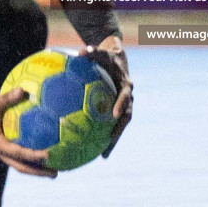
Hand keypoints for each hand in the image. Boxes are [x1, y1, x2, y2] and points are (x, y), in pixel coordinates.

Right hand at [0, 82, 55, 177]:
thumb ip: (8, 97)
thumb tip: (22, 90)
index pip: (16, 152)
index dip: (32, 155)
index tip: (47, 155)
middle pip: (20, 167)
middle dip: (38, 172)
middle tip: (55, 173)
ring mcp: (0, 151)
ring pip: (20, 165)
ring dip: (36, 169)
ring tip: (54, 170)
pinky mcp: (3, 148)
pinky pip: (19, 157)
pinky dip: (31, 159)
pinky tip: (45, 155)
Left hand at [83, 35, 131, 157]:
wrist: (117, 60)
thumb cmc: (107, 56)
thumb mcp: (101, 52)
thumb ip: (92, 52)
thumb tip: (79, 52)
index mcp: (126, 85)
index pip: (126, 96)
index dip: (121, 105)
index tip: (114, 114)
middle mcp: (128, 98)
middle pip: (126, 117)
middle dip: (119, 130)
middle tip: (109, 141)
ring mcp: (124, 106)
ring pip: (121, 125)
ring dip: (114, 139)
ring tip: (103, 154)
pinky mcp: (117, 111)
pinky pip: (112, 125)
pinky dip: (105, 136)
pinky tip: (92, 148)